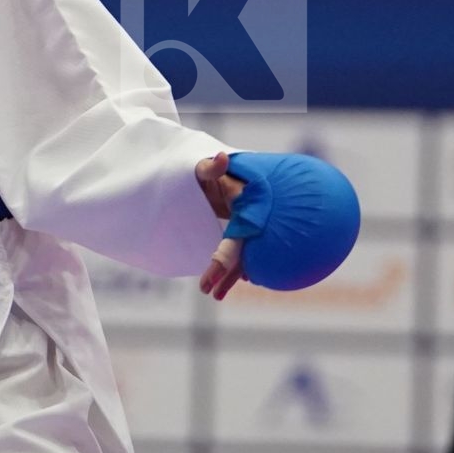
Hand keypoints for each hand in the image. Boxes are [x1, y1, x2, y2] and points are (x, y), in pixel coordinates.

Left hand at [194, 151, 247, 299]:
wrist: (226, 166)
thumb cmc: (209, 166)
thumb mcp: (204, 166)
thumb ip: (211, 166)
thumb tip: (220, 157)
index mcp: (245, 205)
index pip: (235, 239)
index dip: (223, 261)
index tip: (207, 282)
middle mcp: (249, 217)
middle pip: (242, 252)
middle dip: (227, 274)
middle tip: (209, 293)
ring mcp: (245, 223)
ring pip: (243, 253)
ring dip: (231, 275)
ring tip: (215, 295)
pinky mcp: (240, 225)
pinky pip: (240, 248)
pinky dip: (235, 265)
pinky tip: (232, 281)